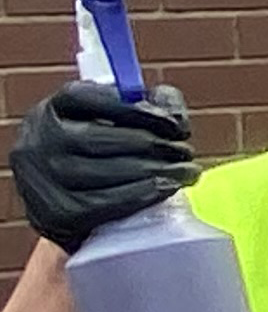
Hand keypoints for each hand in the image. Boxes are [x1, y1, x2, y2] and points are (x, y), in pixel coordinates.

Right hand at [13, 82, 196, 250]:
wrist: (72, 209)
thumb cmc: (103, 157)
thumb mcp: (118, 123)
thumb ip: (151, 105)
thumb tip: (172, 112)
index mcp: (51, 110)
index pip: (85, 97)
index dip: (133, 108)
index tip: (174, 122)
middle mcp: (38, 142)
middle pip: (100, 138)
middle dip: (153, 144)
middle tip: (185, 151)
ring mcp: (41, 180)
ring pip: (106, 171)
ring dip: (156, 171)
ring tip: (186, 171)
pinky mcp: (56, 214)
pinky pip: (104, 203)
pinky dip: (141, 194)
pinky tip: (165, 188)